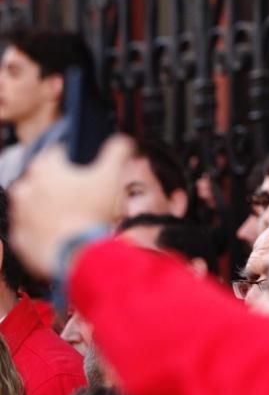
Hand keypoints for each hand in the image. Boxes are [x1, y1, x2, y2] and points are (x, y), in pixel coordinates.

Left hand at [9, 136, 133, 278]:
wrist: (78, 254)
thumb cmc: (90, 214)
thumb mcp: (112, 175)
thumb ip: (117, 151)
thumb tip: (123, 141)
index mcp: (45, 169)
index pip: (55, 152)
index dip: (71, 157)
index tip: (80, 167)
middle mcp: (26, 189)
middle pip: (40, 178)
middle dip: (57, 182)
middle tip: (78, 193)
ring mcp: (20, 214)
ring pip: (32, 203)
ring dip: (47, 205)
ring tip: (70, 214)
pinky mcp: (19, 237)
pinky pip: (29, 228)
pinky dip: (42, 228)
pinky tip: (61, 231)